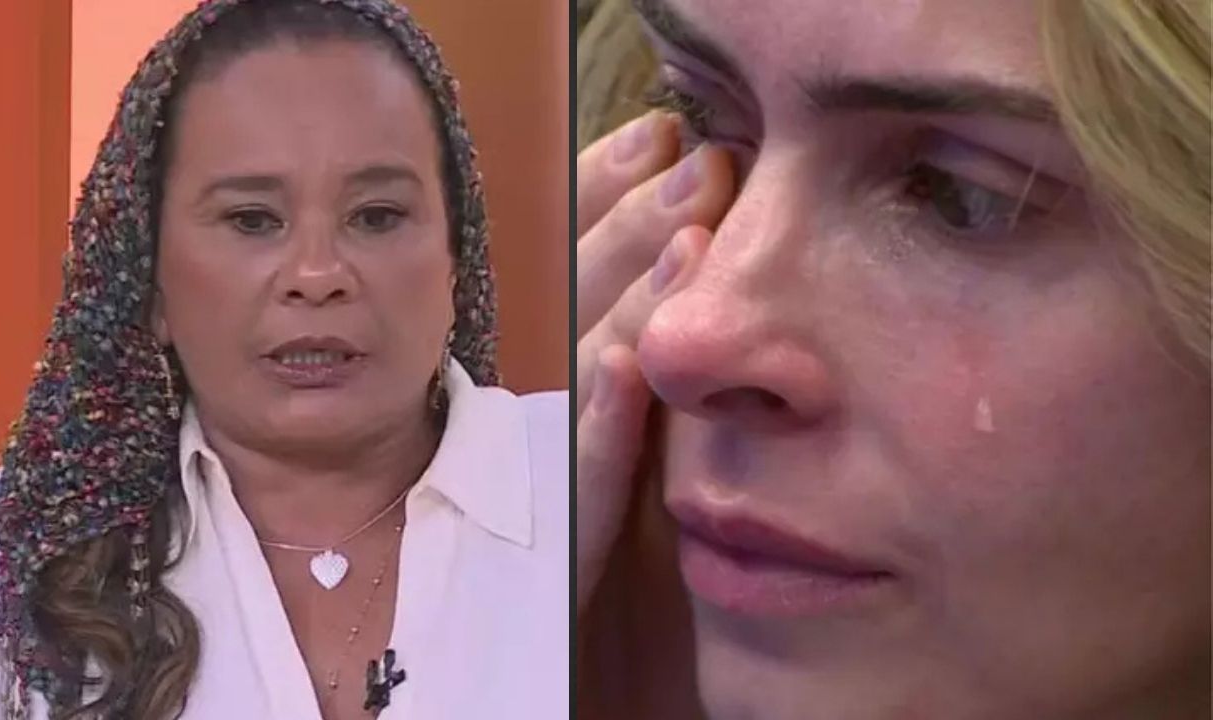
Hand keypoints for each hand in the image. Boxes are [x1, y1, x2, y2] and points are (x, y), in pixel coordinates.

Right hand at [575, 112, 735, 718]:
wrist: (614, 715)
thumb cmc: (659, 619)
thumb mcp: (671, 490)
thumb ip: (676, 405)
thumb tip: (697, 280)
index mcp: (590, 417)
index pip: (593, 289)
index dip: (615, 208)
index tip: (665, 138)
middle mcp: (557, 447)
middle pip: (580, 317)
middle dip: (627, 229)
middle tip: (689, 156)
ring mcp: (551, 505)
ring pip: (575, 388)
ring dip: (623, 306)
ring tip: (681, 228)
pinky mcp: (555, 580)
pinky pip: (578, 501)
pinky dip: (598, 434)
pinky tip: (625, 368)